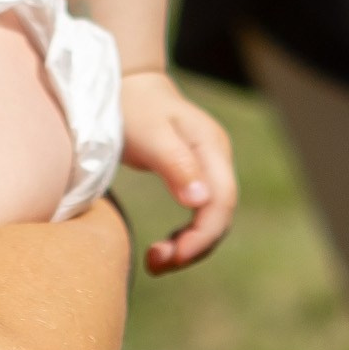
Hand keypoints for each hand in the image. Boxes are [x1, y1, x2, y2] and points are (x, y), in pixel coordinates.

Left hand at [121, 71, 236, 270]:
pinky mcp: (194, 177)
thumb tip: (201, 203)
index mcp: (211, 147)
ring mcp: (208, 168)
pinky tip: (164, 248)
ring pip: (211, 220)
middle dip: (193, 247)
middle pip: (220, 216)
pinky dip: (184, 238)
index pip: (222, 202)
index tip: (173, 257)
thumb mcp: (149, 133)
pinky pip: (199, 216)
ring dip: (188, 247)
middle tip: (156, 264)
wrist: (126, 85)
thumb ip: (175, 164)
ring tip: (155, 262)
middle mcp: (216, 159)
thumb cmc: (132, 106)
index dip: (202, 236)